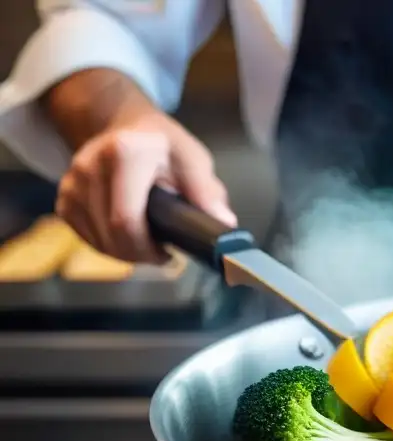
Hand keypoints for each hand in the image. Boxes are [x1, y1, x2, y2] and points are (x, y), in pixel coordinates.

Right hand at [55, 110, 235, 263]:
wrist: (126, 127)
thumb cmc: (164, 146)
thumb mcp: (193, 158)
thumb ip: (206, 191)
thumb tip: (223, 224)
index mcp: (125, 153)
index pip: (127, 220)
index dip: (149, 249)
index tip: (169, 253)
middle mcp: (90, 165)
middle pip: (112, 235)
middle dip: (141, 255)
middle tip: (162, 254)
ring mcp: (72, 182)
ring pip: (99, 241)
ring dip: (126, 253)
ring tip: (148, 242)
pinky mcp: (64, 197)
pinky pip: (87, 238)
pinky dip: (109, 246)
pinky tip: (127, 236)